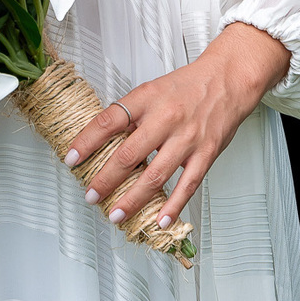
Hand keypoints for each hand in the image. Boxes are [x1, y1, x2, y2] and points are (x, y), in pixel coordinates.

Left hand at [63, 23, 288, 229]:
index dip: (87, 141)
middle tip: (91, 195)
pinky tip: (160, 221)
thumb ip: (132, 114)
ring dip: (133, 199)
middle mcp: (165, 118)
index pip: (109, 120)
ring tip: (116, 214)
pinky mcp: (206, 153)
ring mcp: (187, 138)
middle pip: (129, 154)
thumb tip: (103, 141)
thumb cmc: (188, 85)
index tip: (71, 158)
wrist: (228, 79)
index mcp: (147, 98)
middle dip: (106, 179)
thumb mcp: (153, 90)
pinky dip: (173, 206)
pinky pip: (187, 185)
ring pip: (155, 175)